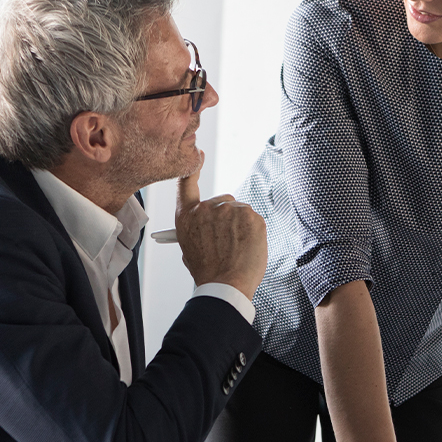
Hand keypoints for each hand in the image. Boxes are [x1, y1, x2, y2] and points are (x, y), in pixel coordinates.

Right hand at [175, 152, 267, 298]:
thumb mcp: (190, 249)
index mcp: (187, 216)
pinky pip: (254, 219)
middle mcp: (206, 208)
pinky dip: (254, 232)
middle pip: (223, 201)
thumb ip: (197, 230)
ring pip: (240, 212)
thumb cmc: (208, 272)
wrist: (226, 286)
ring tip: (237, 249)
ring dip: (241, 226)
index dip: (194, 168)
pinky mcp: (250, 215)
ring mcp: (229, 209)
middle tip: (228, 240)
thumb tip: (208, 225)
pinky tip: (247, 247)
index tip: (199, 155)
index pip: (187, 183)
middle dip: (227, 217)